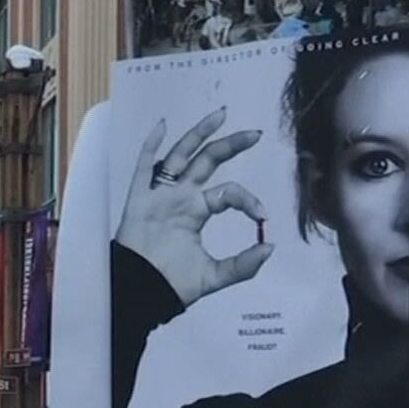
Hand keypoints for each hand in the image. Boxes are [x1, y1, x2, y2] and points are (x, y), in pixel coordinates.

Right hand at [115, 108, 273, 308]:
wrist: (141, 292)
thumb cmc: (172, 283)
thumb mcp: (214, 275)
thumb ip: (243, 265)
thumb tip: (270, 246)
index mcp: (198, 211)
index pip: (228, 193)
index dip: (248, 199)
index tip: (263, 216)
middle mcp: (181, 197)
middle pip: (207, 161)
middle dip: (231, 145)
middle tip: (255, 134)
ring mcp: (160, 194)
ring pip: (180, 156)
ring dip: (198, 134)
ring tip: (220, 115)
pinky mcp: (139, 198)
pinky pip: (144, 166)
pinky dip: (151, 145)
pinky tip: (162, 125)